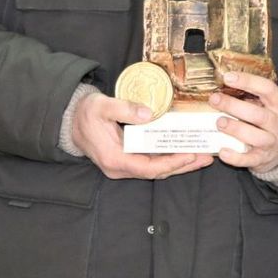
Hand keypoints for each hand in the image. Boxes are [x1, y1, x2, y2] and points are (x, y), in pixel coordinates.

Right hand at [72, 91, 212, 180]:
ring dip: (179, 164)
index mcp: (113, 158)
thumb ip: (124, 108)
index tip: (189, 155)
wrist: (71, 121)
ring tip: (202, 157)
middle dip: (183, 165)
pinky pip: (152, 163)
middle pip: (156, 172)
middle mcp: (119, 168)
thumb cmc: (85, 113)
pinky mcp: (127, 161)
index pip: (147, 167)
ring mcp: (123, 167)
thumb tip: (149, 114)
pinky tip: (184, 153)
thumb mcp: (102, 106)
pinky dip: (169, 159)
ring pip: (156, 169)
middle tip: (206, 157)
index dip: (170, 163)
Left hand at [209, 70, 277, 170]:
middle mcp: (277, 123)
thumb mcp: (266, 106)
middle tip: (214, 99)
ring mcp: (271, 142)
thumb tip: (219, 85)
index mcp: (277, 105)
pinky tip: (222, 152)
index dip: (249, 81)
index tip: (228, 77)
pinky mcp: (262, 159)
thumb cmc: (267, 122)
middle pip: (258, 115)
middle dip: (234, 106)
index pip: (268, 89)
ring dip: (236, 129)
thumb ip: (249, 97)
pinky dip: (235, 157)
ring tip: (219, 122)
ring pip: (256, 137)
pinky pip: (249, 159)